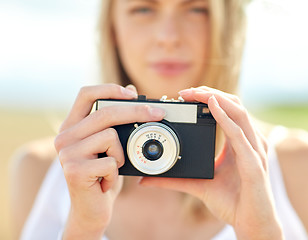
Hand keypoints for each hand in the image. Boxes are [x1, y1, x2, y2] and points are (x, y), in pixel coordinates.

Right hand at [54, 84, 165, 238]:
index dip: (110, 89)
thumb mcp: (111, 144)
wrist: (92, 209)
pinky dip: (116, 173)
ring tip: (112, 167)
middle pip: (105, 112)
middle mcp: (64, 136)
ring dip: (121, 154)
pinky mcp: (74, 171)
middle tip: (159, 114)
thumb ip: (116, 119)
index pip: (86, 93)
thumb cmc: (103, 174)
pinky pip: (111, 162)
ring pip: (110, 136)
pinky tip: (106, 182)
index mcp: (72, 126)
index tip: (134, 94)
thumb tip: (130, 90)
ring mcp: (66, 154)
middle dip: (137, 112)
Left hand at [139, 86, 283, 239]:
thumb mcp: (199, 186)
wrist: (251, 224)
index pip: (228, 111)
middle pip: (234, 105)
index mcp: (240, 143)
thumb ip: (175, 179)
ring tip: (196, 93)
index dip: (210, 98)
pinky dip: (226, 118)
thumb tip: (146, 179)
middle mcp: (250, 142)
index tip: (185, 96)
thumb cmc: (232, 203)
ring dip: (217, 99)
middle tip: (187, 91)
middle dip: (210, 93)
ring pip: (239, 113)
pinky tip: (212, 107)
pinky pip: (240, 135)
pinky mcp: (254, 163)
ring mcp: (254, 150)